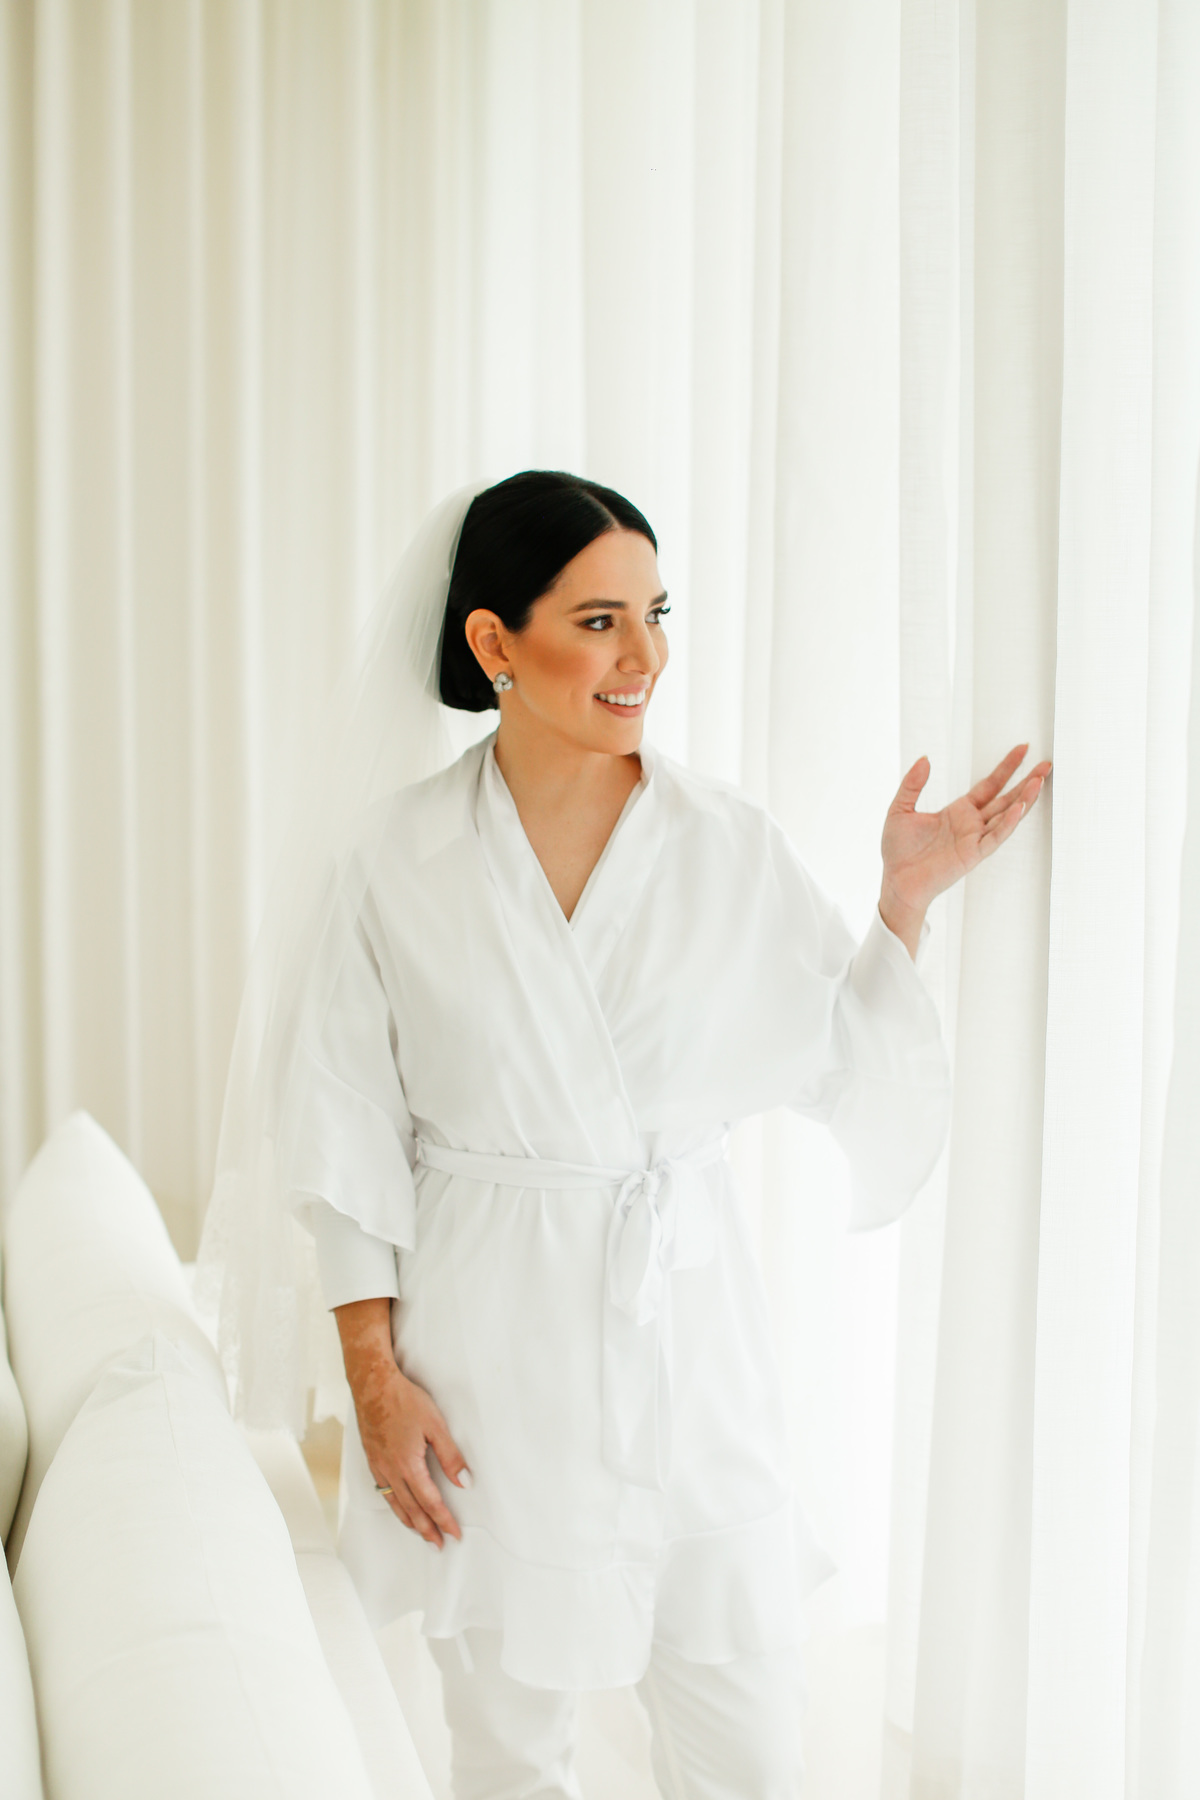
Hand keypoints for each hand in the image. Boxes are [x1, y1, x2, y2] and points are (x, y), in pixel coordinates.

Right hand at [354, 1359, 469, 1548]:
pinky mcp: (372, 1460)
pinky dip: (394, 1506)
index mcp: (409, 1466)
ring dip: (410, 1522)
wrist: (372, 1386)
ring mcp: (379, 1467)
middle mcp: (391, 1472)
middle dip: (427, 1529)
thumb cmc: (405, 1401)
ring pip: (395, 1504)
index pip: (431, 1502)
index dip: (444, 1520)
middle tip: (439, 1544)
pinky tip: (399, 1506)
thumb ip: (451, 1456)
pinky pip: (383, 1491)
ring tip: (421, 1533)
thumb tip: (465, 1482)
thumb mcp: (435, 1425)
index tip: (454, 1534)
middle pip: (412, 1510)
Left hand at [879, 743, 1050, 947]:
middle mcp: (972, 824)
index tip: (1023, 749)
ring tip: (1038, 781)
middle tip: (1046, 764)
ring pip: (1006, 816)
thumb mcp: (900, 809)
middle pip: (1006, 798)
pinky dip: (1008, 823)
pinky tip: (1019, 808)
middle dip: (1026, 781)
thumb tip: (924, 759)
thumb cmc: (898, 851)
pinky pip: (994, 837)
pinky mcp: (973, 855)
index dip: (1006, 768)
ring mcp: (975, 839)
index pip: (989, 785)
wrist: (895, 880)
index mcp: (958, 811)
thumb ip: (912, 784)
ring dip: (1023, 799)